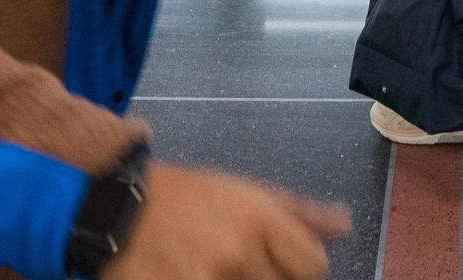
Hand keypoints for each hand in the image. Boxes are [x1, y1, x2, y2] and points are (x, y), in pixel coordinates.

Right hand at [102, 161, 350, 279]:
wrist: (118, 209)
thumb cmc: (186, 198)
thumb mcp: (243, 192)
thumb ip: (297, 212)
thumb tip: (344, 225)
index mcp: (258, 220)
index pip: (314, 266)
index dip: (302, 267)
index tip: (281, 262)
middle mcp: (238, 255)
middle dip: (270, 277)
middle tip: (244, 264)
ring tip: (219, 267)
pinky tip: (196, 272)